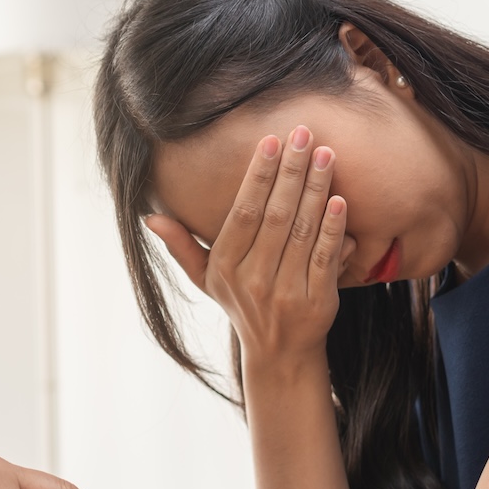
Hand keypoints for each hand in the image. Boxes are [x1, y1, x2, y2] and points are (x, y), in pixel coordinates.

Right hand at [146, 125, 352, 359]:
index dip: (257, 177)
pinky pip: (324, 258)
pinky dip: (332, 229)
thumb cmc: (240, 304)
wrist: (279, 354)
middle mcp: (253, 279)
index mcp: (225, 266)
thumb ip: (181, 245)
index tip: (269, 142)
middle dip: (290, 171)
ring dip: (315, 190)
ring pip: (301, 231)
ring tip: (325, 154)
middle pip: (274, 216)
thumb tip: (150, 217)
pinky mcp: (317, 301)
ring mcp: (286, 291)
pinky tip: (339, 200)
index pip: (243, 213)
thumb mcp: (204, 278)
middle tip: (302, 133)